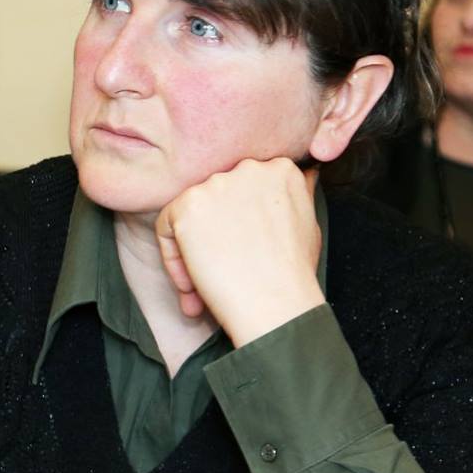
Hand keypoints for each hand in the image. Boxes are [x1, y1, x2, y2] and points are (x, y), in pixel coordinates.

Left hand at [154, 157, 324, 343]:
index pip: (244, 188)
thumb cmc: (293, 273)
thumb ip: (293, 195)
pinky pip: (166, 227)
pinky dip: (173, 258)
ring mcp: (217, 184)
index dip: (238, 224)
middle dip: (214, 234)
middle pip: (215, 198)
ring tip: (208, 283)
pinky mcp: (188, 205)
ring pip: (190, 213)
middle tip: (223, 270)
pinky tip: (192, 285)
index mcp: (280, 169)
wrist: (276, 303)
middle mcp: (249, 168)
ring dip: (193, 249)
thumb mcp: (307, 221)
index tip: (242, 251)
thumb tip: (303, 175)